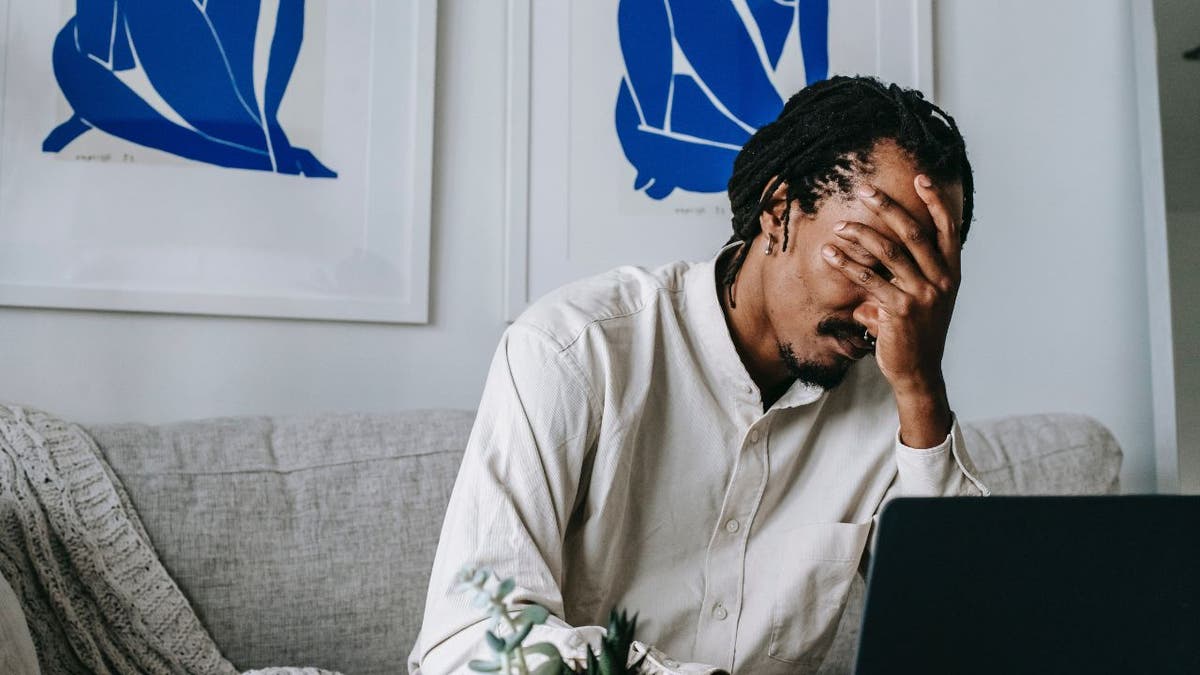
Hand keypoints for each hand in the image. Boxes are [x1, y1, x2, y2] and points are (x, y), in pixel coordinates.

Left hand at [820, 175, 961, 445]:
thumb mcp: (925, 298)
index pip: (947, 228)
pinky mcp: (900, 310)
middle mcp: (941, 280)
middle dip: (888, 207)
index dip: (935, 201)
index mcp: (951, 273)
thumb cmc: (916, 332)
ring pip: (889, 252)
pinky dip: (847, 264)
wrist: (918, 372)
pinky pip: (869, 279)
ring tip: (839, 225)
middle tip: (865, 189)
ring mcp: (923, 295)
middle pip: (914, 232)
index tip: (920, 177)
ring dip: (861, 234)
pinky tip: (829, 254)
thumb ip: (912, 273)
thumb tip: (885, 250)